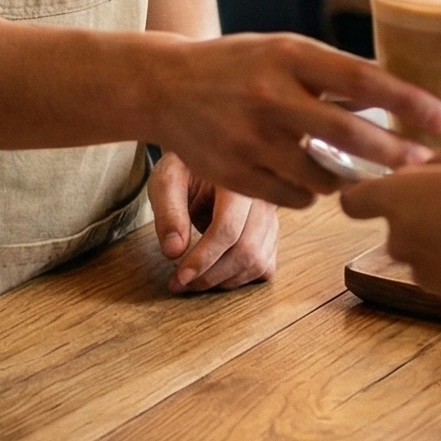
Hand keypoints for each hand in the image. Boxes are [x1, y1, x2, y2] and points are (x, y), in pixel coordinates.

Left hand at [149, 154, 278, 291]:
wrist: (207, 156)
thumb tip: (173, 252)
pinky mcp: (272, 232)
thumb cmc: (186, 169)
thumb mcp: (167, 181)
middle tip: (180, 283)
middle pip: (246, 249)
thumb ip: (168, 213)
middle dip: (211, 275)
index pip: (229, 227)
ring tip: (193, 280)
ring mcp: (272, 216)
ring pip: (257, 262)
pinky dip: (240, 278)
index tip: (180, 275)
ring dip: (224, 280)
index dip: (204, 257)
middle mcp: (262, 197)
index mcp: (237, 179)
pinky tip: (216, 272)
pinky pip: (264, 266)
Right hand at [152, 33, 440, 210]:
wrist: (165, 86)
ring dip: (346, 178)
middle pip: (350, 136)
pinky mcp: (236, 174)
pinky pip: (295, 198)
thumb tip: (395, 92)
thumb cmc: (238, 65)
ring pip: (325, 177)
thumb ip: (331, 72)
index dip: (406, 101)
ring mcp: (251, 139)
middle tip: (422, 162)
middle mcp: (271, 97)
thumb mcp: (282, 51)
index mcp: (288, 56)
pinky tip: (304, 175)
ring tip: (348, 167)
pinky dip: (309, 192)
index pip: (360, 80)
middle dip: (394, 154)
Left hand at [339, 145, 440, 313]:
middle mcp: (398, 238)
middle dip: (419, 213)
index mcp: (397, 199)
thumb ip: (436, 161)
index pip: (352, 201)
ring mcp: (419, 271)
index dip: (363, 193)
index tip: (384, 186)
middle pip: (395, 224)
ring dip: (440, 239)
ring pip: (420, 249)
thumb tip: (423, 168)